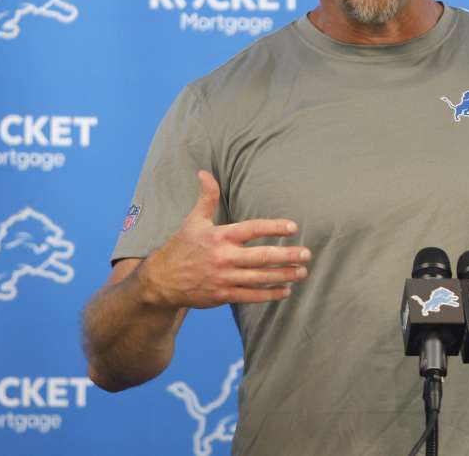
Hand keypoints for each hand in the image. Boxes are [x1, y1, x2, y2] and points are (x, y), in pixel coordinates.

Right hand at [139, 170, 309, 307]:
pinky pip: (251, 296)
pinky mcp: (223, 295)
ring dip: (284, 275)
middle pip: (262, 256)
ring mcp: (224, 278)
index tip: (293, 228)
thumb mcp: (193, 220)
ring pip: (260, 278)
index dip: (274, 227)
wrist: (162, 281)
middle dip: (287, 255)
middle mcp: (224, 257)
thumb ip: (207, 197)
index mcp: (220, 236)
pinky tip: (285, 290)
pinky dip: (269, 294)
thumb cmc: (182, 247)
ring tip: (302, 272)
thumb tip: (204, 172)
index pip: (252, 229)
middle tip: (307, 254)